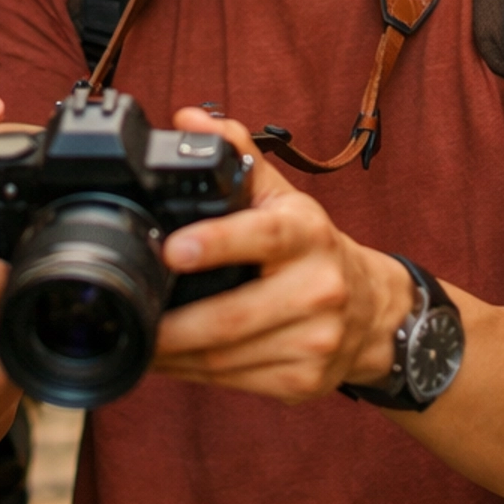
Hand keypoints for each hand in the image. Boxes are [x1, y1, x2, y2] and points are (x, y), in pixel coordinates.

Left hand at [152, 111, 418, 400]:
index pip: (262, 236)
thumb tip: (187, 120)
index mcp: (307, 234)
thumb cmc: (313, 248)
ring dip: (173, 355)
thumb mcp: (283, 198)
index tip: (172, 250)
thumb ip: (235, 155)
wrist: (372, 311)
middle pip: (231, 317)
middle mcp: (318, 289)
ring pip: (225, 359)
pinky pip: (232, 382)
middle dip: (172, 324)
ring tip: (138, 340)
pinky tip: (170, 361)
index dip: (216, 244)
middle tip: (130, 316)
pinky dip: (192, 374)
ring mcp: (313, 342)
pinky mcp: (302, 383)